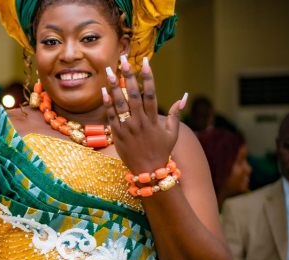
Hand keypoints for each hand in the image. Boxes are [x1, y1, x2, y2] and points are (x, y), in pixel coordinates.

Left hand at [101, 55, 187, 172]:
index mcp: (153, 119)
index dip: (147, 76)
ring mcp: (127, 127)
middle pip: (133, 94)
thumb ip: (175, 113)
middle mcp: (140, 121)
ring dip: (113, 86)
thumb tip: (185, 96)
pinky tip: (103, 90)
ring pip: (119, 103)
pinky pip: (111, 116)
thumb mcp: (172, 132)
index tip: (145, 61)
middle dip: (128, 75)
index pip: (150, 93)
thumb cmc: (161, 150)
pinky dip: (107, 103)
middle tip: (123, 60)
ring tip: (108, 70)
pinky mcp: (116, 134)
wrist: (148, 171)